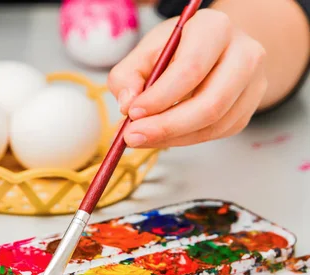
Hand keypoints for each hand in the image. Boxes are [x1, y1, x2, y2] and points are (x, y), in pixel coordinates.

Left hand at [107, 9, 267, 147]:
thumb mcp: (145, 52)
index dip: (160, 96)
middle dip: (166, 126)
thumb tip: (127, 104)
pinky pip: (217, 133)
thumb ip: (127, 75)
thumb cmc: (176, 49)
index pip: (191, 68)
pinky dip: (184, 140)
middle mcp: (244, 53)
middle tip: (133, 136)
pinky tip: (162, 136)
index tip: (132, 113)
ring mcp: (253, 83)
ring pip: (215, 124)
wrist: (211, 50)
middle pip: (210, 103)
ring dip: (173, 138)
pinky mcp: (249, 107)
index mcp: (215, 29)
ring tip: (142, 137)